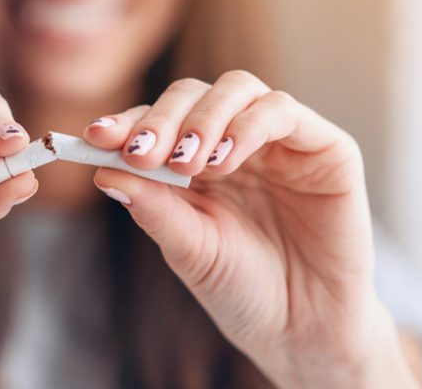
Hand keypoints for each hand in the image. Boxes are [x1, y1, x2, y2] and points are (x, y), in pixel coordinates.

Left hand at [85, 72, 418, 387]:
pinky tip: (225, 161)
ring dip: (203, 119)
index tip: (96, 138)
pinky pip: (282, 111)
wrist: (303, 331)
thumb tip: (101, 172)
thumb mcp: (189, 248)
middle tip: (143, 154)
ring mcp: (279, 140)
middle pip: (192, 94)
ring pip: (236, 89)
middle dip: (162, 118)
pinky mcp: (324, 147)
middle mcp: (235, 140)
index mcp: (196, 160)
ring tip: (186, 162)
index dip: (128, 122)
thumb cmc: (243, 289)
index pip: (157, 120)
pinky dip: (247, 127)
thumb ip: (152, 207)